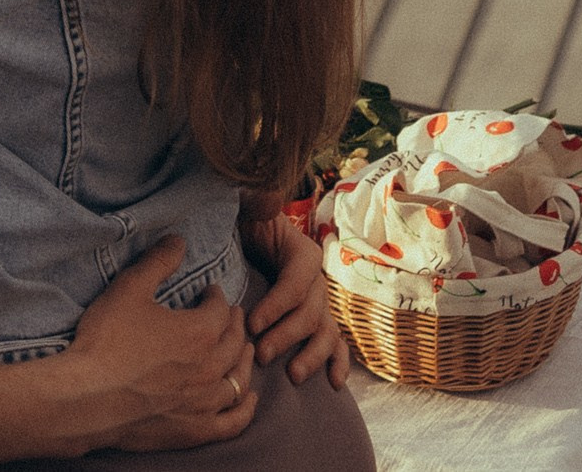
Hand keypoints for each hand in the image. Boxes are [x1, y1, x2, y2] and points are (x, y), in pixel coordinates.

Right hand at [30, 238, 255, 456]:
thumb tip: (178, 240)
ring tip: (244, 350)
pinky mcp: (195, 429)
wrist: (88, 397)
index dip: (216, 296)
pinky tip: (248, 400)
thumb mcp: (128, 290)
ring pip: (239, 379)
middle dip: (234, 324)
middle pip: (235, 342)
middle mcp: (211, 367)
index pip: (220, 309)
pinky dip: (245, 410)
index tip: (209, 291)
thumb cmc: (107, 341)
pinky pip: (233, 421)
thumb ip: (157, 262)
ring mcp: (205, 401)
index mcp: (200, 332)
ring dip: (244, 361)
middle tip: (231, 315)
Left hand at [241, 214, 348, 388]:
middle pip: (310, 312)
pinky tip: (334, 383)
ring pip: (325, 331)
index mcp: (303, 253)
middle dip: (286, 336)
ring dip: (311, 355)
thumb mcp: (247, 208)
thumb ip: (256, 201)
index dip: (276, 305)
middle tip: (261, 354)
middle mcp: (317, 279)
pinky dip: (337, 362)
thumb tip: (265, 197)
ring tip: (293, 375)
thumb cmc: (245, 222)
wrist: (249, 231)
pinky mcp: (317, 318)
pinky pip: (334, 341)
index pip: (296, 283)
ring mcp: (320, 301)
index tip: (251, 323)